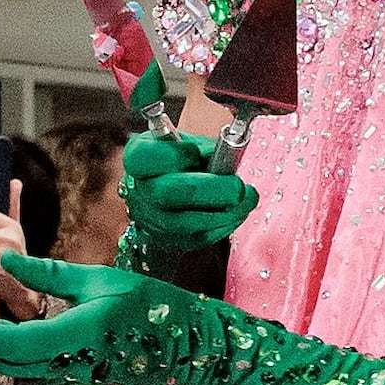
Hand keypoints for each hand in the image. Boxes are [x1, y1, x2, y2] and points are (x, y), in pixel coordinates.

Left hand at [0, 253, 160, 384]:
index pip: (11, 343)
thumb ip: (50, 272)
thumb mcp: (101, 279)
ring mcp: (79, 383)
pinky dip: (16, 356)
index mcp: (79, 335)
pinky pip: (40, 373)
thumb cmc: (152, 305)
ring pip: (21, 370)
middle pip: (8, 362)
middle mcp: (74, 367)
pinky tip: (6, 338)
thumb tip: (4, 259)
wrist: (191, 346)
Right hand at [120, 133, 254, 259]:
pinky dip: (223, 225)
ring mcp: (150, 218)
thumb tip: (229, 159)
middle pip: (168, 193)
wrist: (167, 188)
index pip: (148, 156)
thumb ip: (206, 149)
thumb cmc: (182, 161)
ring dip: (223, 212)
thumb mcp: (190, 143)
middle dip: (211, 189)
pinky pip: (197, 237)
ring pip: (185, 222)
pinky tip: (237, 212)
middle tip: (238, 186)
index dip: (179, 155)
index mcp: (138, 157)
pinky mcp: (168, 240)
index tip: (200, 154)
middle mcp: (138, 190)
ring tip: (246, 199)